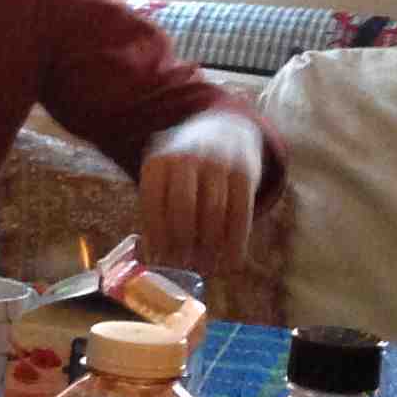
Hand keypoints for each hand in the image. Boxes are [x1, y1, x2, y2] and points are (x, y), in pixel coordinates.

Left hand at [139, 111, 264, 272]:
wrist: (224, 128)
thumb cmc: (185, 165)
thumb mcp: (163, 174)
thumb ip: (156, 205)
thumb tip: (152, 253)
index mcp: (158, 162)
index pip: (153, 203)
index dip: (155, 235)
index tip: (158, 260)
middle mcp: (187, 158)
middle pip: (183, 208)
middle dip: (182, 242)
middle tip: (181, 266)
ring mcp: (218, 163)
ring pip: (213, 212)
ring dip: (208, 245)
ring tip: (204, 267)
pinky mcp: (245, 172)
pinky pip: (240, 212)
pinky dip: (236, 241)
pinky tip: (230, 261)